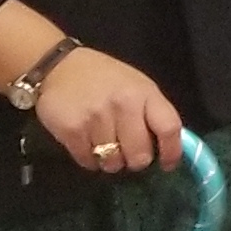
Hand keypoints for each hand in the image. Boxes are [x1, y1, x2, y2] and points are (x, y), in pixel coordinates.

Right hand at [33, 47, 183, 174]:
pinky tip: (86, 142)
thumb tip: (163, 147)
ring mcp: (97, 118)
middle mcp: (124, 104)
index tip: (167, 164)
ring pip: (113, 163)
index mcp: (145, 93)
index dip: (172, 152)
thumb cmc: (104, 78)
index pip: (169, 128)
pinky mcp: (72, 130)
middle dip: (135, 161)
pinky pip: (88, 162)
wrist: (58, 66)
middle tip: (128, 153)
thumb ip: (150, 113)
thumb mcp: (136, 86)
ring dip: (109, 161)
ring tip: (103, 144)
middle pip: (140, 155)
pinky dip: (89, 159)